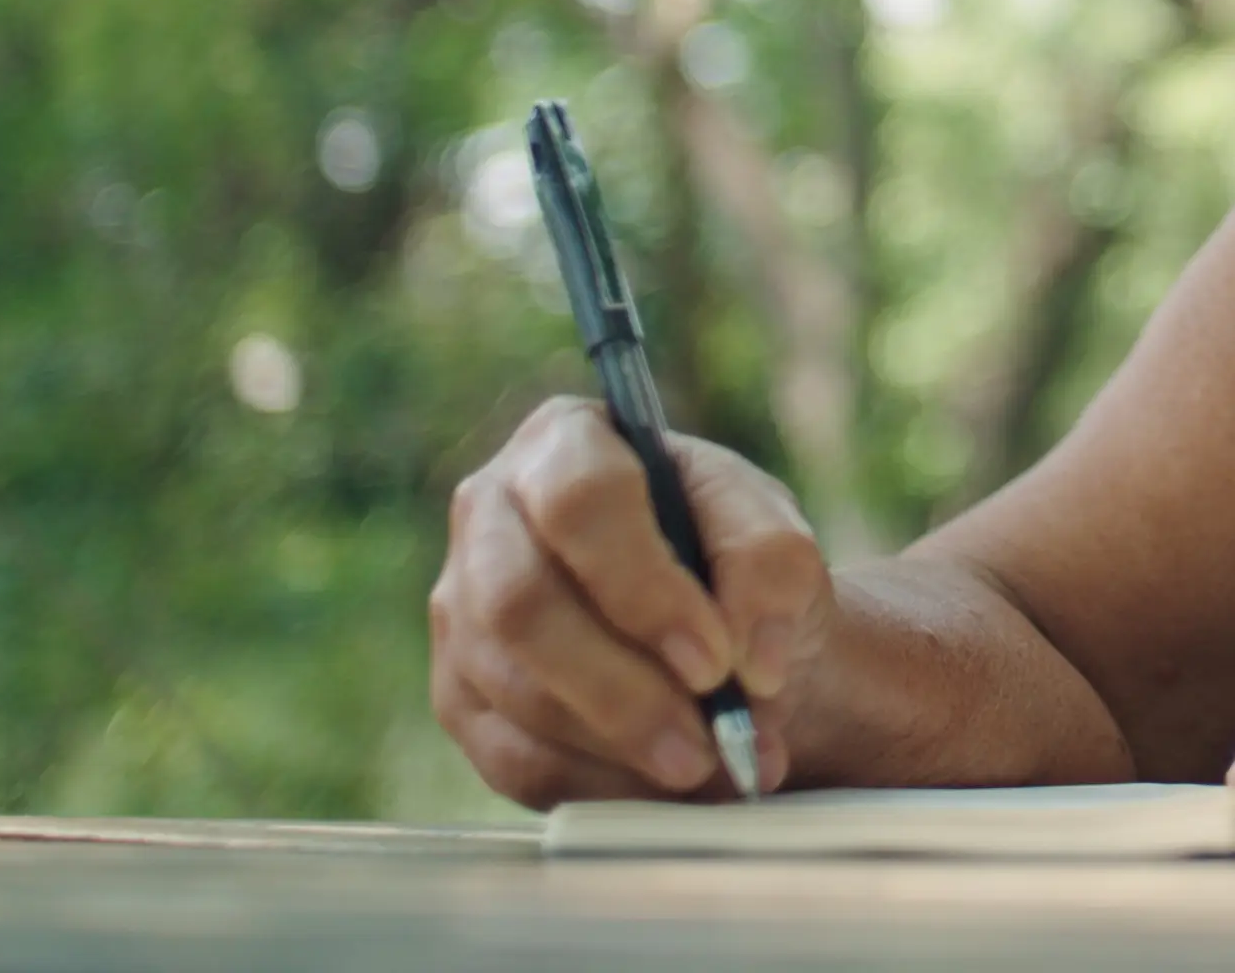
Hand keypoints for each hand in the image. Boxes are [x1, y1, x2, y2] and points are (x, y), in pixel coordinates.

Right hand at [429, 397, 825, 807]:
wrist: (719, 635)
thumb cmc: (734, 565)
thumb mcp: (773, 535)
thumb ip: (771, 567)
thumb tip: (748, 661)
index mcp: (566, 443)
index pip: (580, 502)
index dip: (642, 588)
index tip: (714, 661)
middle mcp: (489, 515)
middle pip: (521, 605)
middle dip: (622, 690)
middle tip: (709, 744)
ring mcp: (461, 610)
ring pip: (514, 690)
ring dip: (619, 746)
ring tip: (711, 771)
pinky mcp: (460, 698)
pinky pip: (512, 759)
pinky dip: (599, 786)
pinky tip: (664, 791)